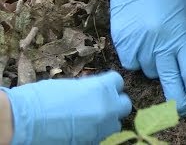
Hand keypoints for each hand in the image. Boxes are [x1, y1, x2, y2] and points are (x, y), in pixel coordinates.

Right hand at [0, 71, 131, 143]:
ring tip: (92, 119)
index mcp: (102, 88)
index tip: (105, 85)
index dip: (111, 84)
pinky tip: (84, 130)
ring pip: (116, 124)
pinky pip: (102, 137)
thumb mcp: (71, 85)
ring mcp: (102, 128)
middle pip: (124, 104)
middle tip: (103, 103)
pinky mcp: (94, 142)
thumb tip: (94, 90)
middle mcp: (107, 108)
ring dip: (108, 120)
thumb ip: (89, 88)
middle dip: (115, 103)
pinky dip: (97, 133)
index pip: (118, 81)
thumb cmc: (44, 98)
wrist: (27, 121)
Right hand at [104, 0, 185, 115]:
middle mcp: (160, 45)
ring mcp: (139, 44)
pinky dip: (140, 61)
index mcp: (181, 36)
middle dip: (178, 102)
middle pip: (170, 84)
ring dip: (158, 71)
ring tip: (160, 53)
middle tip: (181, 112)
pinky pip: (132, 63)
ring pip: (150, 73)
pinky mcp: (122, 42)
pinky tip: (144, 46)